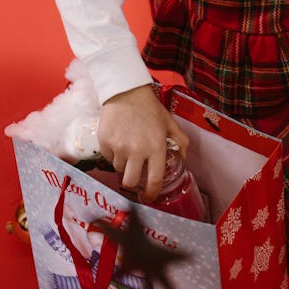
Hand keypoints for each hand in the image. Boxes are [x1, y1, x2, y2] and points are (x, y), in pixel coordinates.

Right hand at [97, 84, 189, 201]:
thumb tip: (183, 158)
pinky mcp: (104, 143)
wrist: (126, 92)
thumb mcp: (170, 123)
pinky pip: (108, 158)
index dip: (151, 193)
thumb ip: (180, 141)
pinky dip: (113, 154)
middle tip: (135, 175)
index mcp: (156, 148)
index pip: (154, 181)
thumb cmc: (149, 109)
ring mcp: (119, 148)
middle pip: (130, 182)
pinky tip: (118, 140)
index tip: (149, 197)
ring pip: (119, 169)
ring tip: (128, 149)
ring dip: (124, 164)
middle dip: (133, 183)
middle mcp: (137, 151)